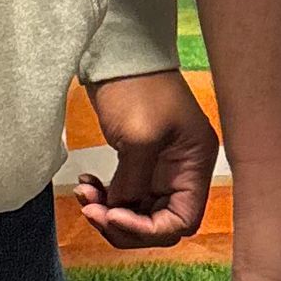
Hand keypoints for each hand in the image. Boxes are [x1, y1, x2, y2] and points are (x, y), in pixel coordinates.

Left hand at [74, 70, 219, 249]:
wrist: (118, 51)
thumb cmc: (137, 87)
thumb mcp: (139, 138)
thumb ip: (133, 184)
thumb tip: (120, 212)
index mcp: (195, 164)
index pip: (182, 221)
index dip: (149, 229)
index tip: (115, 215)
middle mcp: (183, 170)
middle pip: (159, 221)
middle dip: (124, 223)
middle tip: (93, 211)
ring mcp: (160, 166)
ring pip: (137, 210)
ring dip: (109, 211)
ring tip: (84, 196)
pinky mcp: (139, 159)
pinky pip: (124, 193)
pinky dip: (105, 196)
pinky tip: (87, 185)